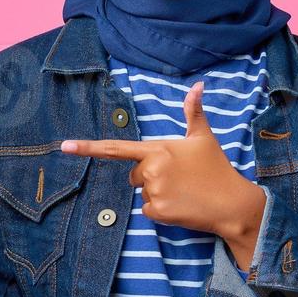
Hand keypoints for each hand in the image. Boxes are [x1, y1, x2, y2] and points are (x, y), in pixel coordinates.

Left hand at [60, 81, 264, 267]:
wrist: (233, 203)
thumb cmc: (217, 168)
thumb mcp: (203, 138)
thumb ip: (193, 112)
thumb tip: (197, 85)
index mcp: (158, 148)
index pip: (116, 148)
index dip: (88, 147)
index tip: (65, 147)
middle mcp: (152, 168)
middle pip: (134, 175)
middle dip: (150, 177)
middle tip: (178, 178)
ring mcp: (154, 190)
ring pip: (142, 193)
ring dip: (158, 194)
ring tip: (183, 191)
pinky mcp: (158, 211)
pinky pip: (148, 211)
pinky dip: (162, 211)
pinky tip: (181, 206)